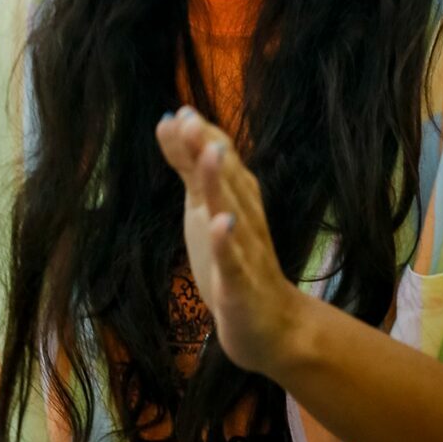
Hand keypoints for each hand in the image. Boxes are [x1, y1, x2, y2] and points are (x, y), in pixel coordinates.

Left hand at [156, 108, 301, 379]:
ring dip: (221, 183)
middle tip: (189, 119)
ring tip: (210, 154)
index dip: (201, 136)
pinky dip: (226, 242)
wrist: (271, 328)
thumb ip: (188, 166)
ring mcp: (244, 251)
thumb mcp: (204, 207)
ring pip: (232, 211)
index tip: (180, 113)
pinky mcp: (240, 285)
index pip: (221, 159)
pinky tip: (220, 224)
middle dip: (208, 148)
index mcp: (236, 198)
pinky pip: (233, 262)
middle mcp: (244, 217)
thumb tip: (170, 120)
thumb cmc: (234, 260)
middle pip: (226, 177)